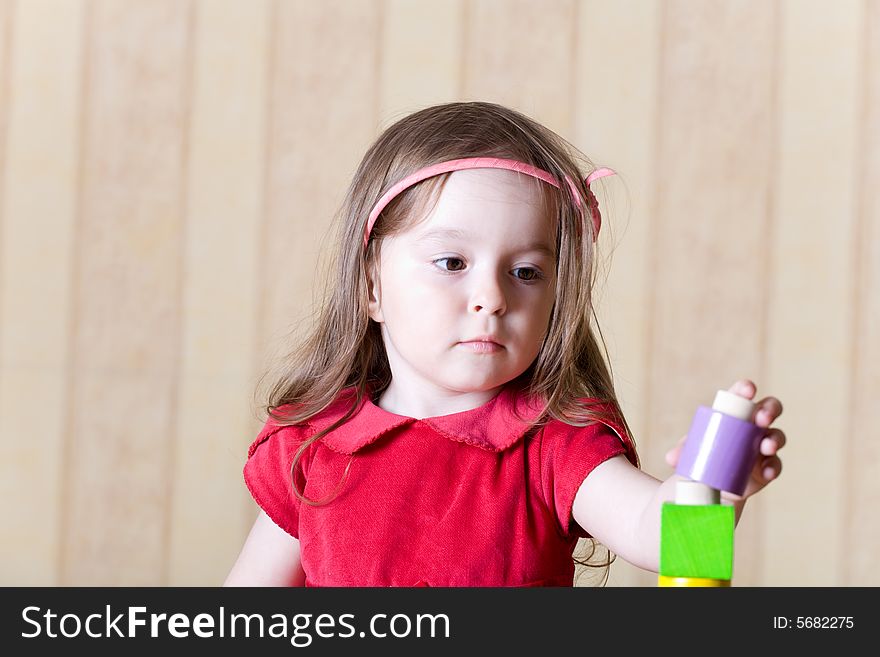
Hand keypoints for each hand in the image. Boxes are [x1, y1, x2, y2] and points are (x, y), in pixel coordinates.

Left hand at [665, 379, 785, 501]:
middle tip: (761, 418)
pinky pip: (776, 465)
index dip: (746, 389)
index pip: (742, 395)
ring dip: (775, 439)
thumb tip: (671, 457)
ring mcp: (762, 446)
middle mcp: (753, 425)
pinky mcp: (767, 467)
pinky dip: (774, 467)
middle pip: (769, 409)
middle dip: (769, 410)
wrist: (709, 485)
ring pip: (776, 436)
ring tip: (767, 446)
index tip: (748, 390)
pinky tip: (768, 472)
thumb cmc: (701, 457)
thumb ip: (681, 451)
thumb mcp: (689, 451)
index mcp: (733, 414)